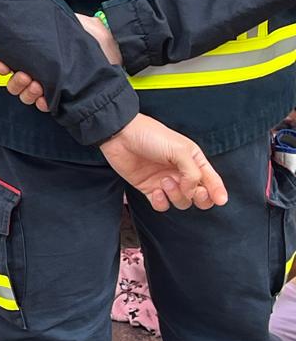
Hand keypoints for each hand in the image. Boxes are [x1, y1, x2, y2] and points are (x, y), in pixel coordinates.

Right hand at [0, 12, 122, 112]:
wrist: (123, 54)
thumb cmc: (102, 40)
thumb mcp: (79, 25)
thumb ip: (62, 21)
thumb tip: (44, 15)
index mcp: (43, 54)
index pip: (14, 60)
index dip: (4, 64)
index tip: (4, 65)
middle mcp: (44, 70)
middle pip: (15, 82)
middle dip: (16, 81)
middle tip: (25, 75)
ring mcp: (53, 86)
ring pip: (26, 95)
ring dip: (27, 92)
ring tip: (37, 85)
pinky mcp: (64, 99)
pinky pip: (44, 106)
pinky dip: (42, 103)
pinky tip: (47, 99)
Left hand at [99, 114, 228, 211]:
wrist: (120, 135)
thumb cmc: (151, 136)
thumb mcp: (180, 150)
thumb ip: (193, 172)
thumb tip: (193, 191)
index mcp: (193, 160)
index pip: (211, 180)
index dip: (218, 191)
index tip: (221, 200)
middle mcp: (181, 172)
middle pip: (200, 196)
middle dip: (201, 198)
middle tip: (195, 192)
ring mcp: (166, 182)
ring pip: (182, 202)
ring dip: (176, 195)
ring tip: (165, 181)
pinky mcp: (149, 188)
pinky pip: (162, 205)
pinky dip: (161, 202)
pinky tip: (155, 191)